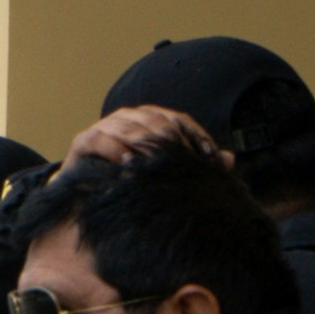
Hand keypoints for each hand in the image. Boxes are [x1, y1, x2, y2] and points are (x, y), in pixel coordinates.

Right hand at [62, 100, 231, 171]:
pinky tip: (128, 164)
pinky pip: (101, 139)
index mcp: (151, 119)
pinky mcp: (84, 140)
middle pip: (157, 122)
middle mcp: (129, 117)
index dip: (197, 137)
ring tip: (158, 165)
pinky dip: (115, 150)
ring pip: (131, 128)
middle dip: (173, 144)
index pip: (180, 120)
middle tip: (185, 165)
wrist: (88, 196)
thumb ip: (194, 165)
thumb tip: (230, 159)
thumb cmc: (132, 181)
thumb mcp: (166, 174)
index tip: (210, 159)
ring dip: (145, 146)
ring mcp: (106, 126)